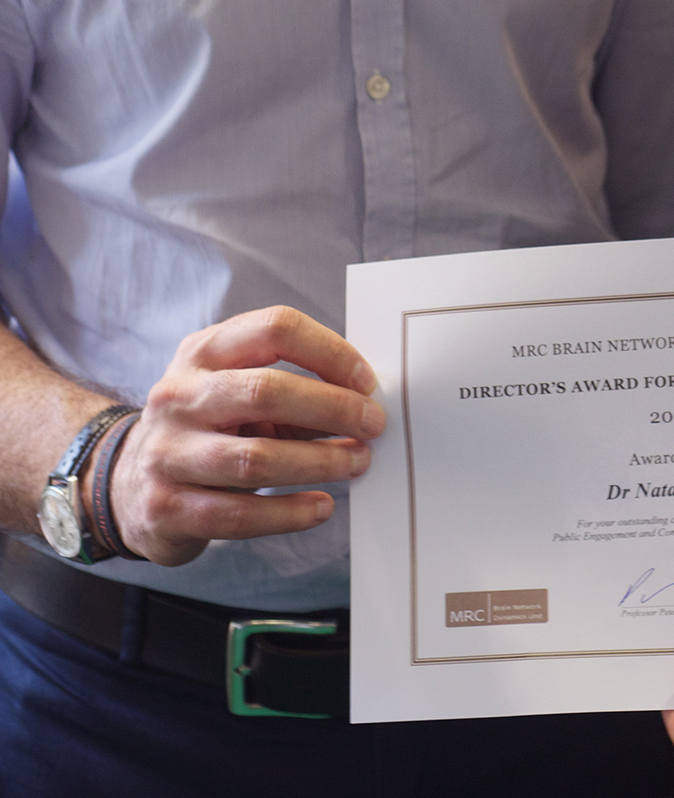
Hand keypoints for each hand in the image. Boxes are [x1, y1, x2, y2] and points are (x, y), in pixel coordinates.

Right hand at [106, 305, 383, 566]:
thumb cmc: (208, 427)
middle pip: (265, 391)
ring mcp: (167, 453)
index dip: (329, 351)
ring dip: (319, 462)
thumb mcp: (236, 390)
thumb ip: (292, 389)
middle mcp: (178, 396)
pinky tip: (321, 506)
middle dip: (331, 408)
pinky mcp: (166, 509)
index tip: (366, 381)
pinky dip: (289, 514)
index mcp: (203, 352)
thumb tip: (364, 401)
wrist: (128, 485)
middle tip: (373, 425)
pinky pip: (239, 515)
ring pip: (255, 459)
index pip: (274, 329)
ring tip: (357, 462)